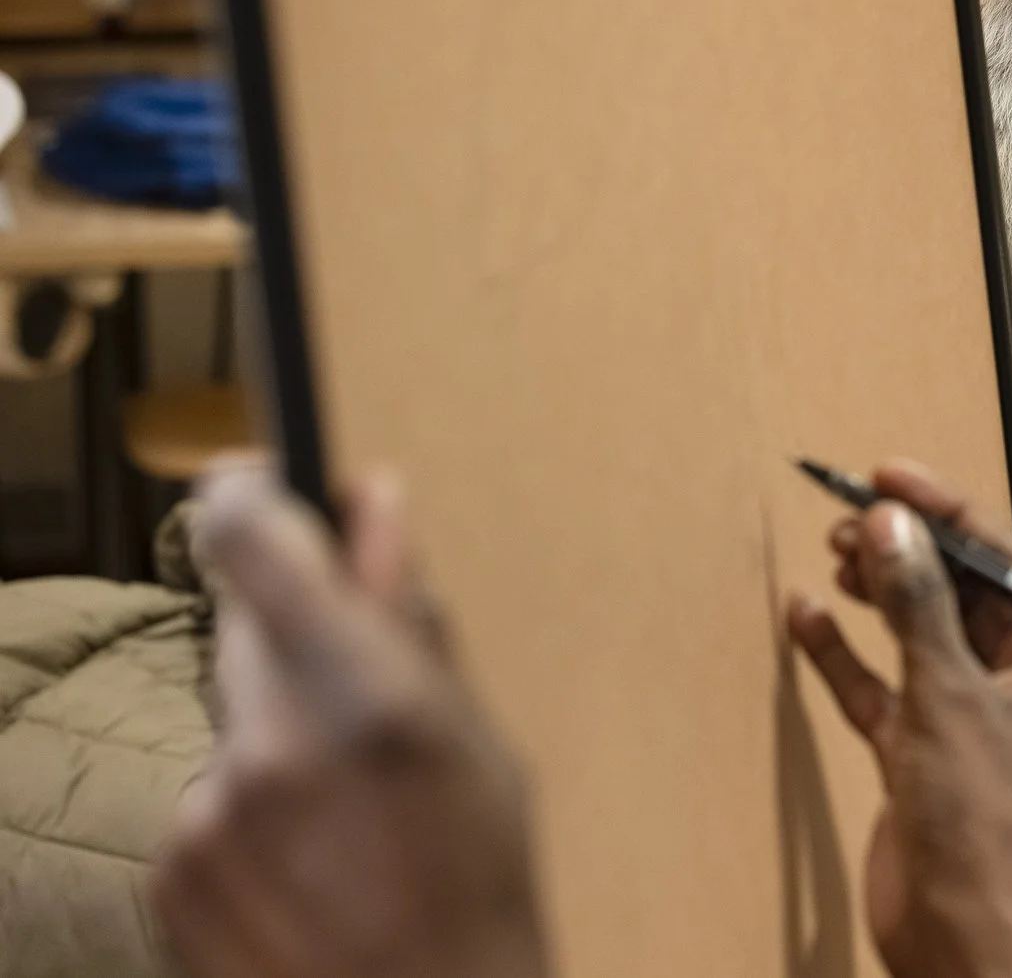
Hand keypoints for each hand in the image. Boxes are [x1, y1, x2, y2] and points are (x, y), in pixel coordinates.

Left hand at [152, 464, 551, 977]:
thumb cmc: (478, 893)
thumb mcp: (477, 740)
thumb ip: (411, 620)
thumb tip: (375, 506)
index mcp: (368, 697)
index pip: (255, 540)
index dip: (250, 495)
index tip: (257, 482)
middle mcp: (272, 746)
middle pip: (250, 627)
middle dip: (298, 637)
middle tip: (359, 696)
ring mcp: (209, 814)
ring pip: (234, 717)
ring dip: (279, 735)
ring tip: (349, 814)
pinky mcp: (169, 869)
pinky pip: (206, 795)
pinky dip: (250, 809)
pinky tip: (311, 860)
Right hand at [788, 461, 1011, 977]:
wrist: (961, 934)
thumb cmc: (982, 821)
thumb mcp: (947, 694)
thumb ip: (917, 605)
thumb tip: (892, 523)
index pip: (1003, 563)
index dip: (946, 513)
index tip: (890, 475)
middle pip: (961, 595)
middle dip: (908, 551)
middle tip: (850, 513)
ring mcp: (967, 723)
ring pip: (919, 637)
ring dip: (878, 594)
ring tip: (832, 549)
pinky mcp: (921, 759)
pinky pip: (881, 690)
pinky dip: (847, 655)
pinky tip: (808, 617)